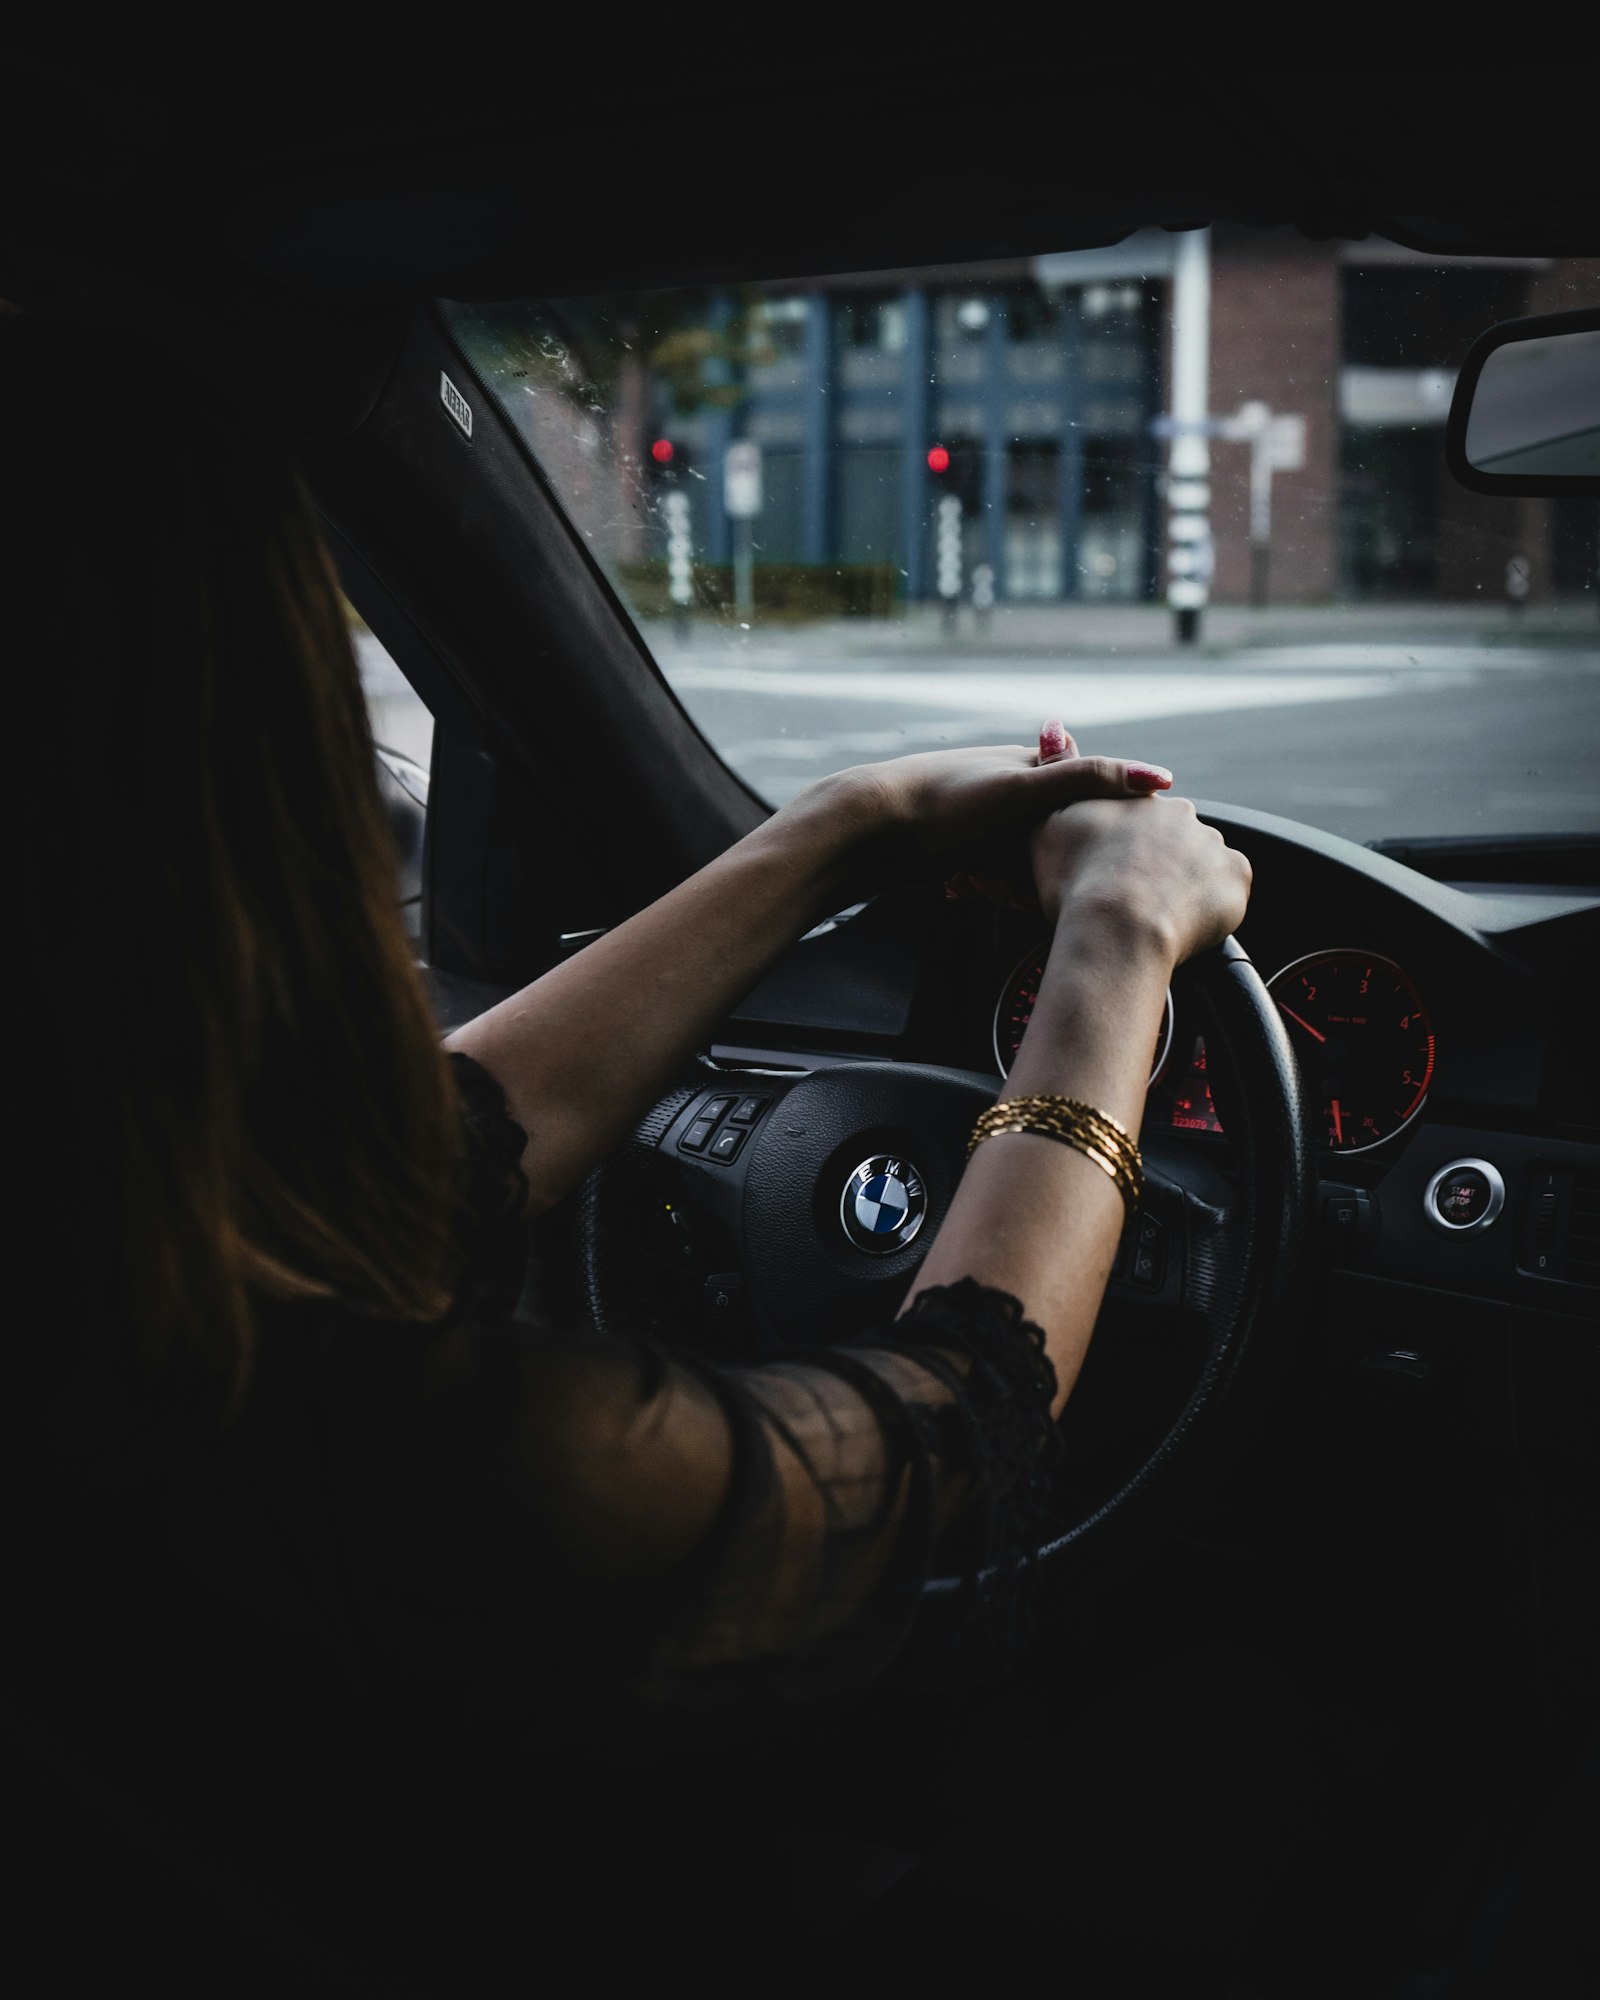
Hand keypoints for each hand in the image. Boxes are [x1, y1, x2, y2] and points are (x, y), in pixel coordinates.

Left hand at [795, 723, 1172, 894]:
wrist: (864, 826)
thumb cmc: (943, 806)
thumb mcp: (1027, 790)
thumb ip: (1091, 781)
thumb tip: (1161, 779)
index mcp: (1028, 766)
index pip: (1091, 789)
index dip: (1114, 822)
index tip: (1136, 857)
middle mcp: (1004, 785)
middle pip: (1056, 828)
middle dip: (1061, 860)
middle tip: (1067, 892)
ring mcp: (976, 814)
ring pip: (1018, 854)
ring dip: (1017, 880)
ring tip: (1006, 896)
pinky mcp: (949, 843)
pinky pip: (983, 870)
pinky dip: (983, 887)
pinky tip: (969, 895)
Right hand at [1030, 792, 1251, 966]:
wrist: (1116, 929)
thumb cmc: (1076, 883)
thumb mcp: (1047, 824)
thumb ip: (1057, 776)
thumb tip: (1055, 726)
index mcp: (1141, 802)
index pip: (1139, 821)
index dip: (1125, 848)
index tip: (1110, 874)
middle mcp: (1182, 814)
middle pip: (1174, 840)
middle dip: (1160, 864)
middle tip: (1134, 901)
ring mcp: (1213, 844)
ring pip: (1202, 864)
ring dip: (1187, 884)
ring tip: (1158, 918)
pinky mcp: (1237, 876)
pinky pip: (1229, 890)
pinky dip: (1213, 905)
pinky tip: (1184, 923)